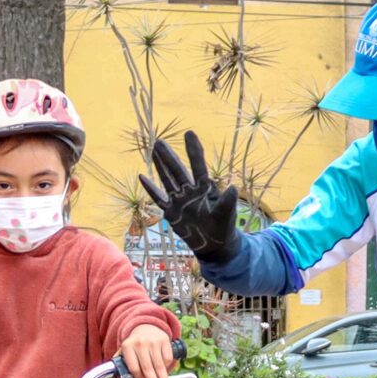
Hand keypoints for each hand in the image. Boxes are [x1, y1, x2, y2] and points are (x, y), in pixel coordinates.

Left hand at [119, 324, 176, 377]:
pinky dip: (167, 367)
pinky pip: (167, 359)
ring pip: (159, 365)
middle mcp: (140, 343)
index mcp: (127, 347)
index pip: (134, 368)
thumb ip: (120, 364)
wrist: (145, 327)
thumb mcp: (124, 351)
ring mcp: (153, 341)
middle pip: (148, 368)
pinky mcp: (164, 340)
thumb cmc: (134, 344)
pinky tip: (164, 371)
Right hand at [138, 131, 240, 264]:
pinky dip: (151, 189)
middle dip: (169, 156)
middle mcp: (190, 191)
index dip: (193, 150)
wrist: (214, 244)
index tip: (189, 133)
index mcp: (205, 188)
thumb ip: (227, 202)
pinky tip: (142, 177)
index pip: (198, 166)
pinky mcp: (171, 212)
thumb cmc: (223, 226)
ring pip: (167, 179)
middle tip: (160, 141)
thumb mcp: (226, 214)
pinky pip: (158, 198)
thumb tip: (234, 188)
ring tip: (153, 150)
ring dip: (160, 166)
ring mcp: (179, 200)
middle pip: (177, 170)